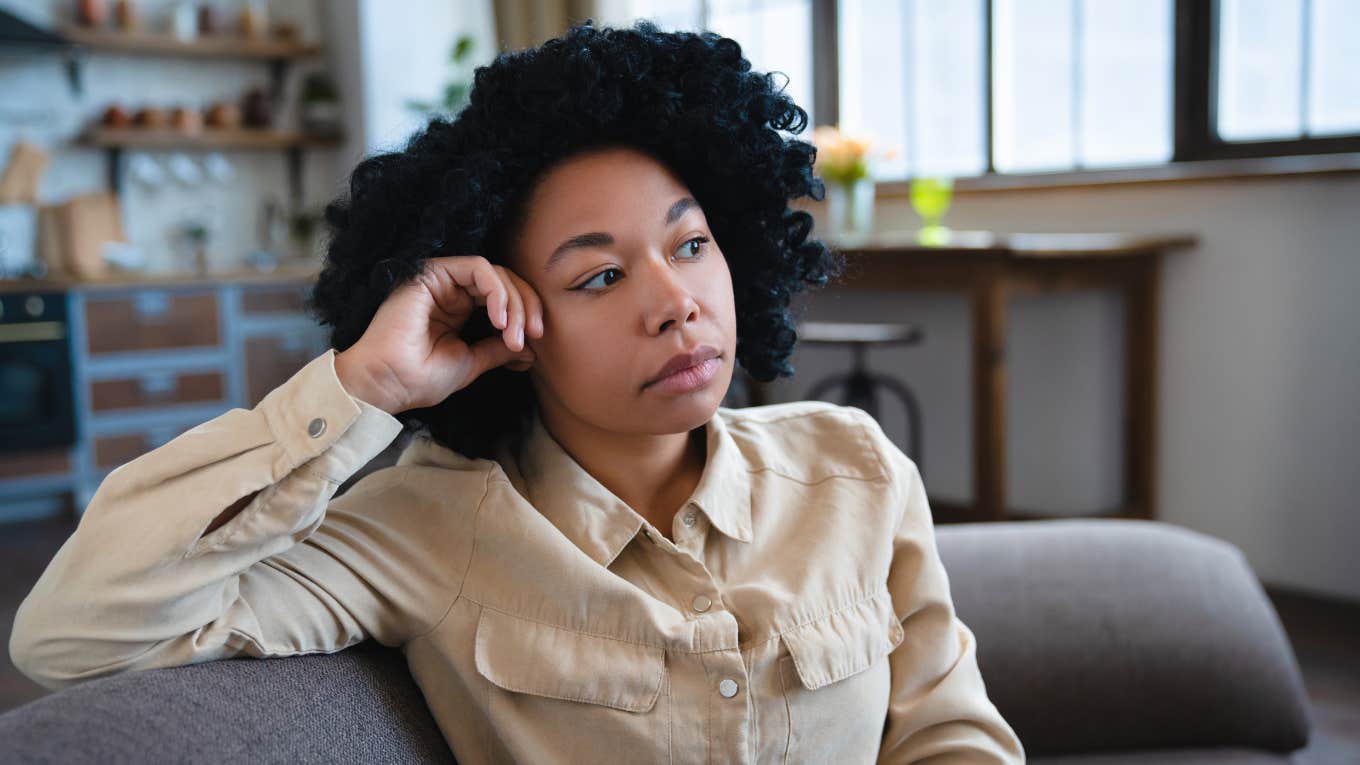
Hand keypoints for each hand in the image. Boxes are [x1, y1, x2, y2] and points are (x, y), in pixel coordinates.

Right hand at [333, 256, 544, 413]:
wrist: (388, 383)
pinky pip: (478, 267)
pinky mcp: (433, 272)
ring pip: (496, 273)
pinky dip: (496, 291)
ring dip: (515, 301)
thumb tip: (532, 348)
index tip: (536, 341)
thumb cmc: (421, 377)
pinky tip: (499, 318)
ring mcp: (442, 280)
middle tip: (534, 335)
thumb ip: (499, 349)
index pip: (505, 297)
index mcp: (460, 309)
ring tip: (514, 334)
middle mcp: (452, 290)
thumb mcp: (473, 361)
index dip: (527, 314)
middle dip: (527, 306)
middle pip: (505, 281)